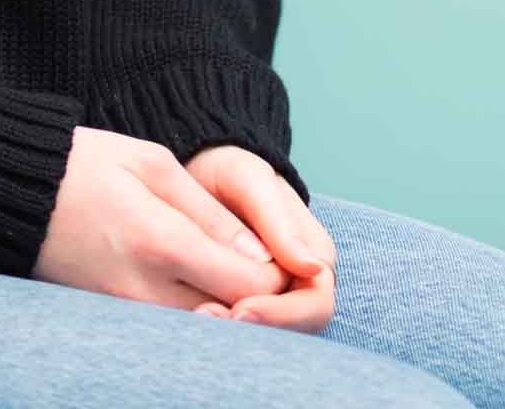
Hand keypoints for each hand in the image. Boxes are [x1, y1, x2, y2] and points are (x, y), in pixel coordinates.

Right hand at [34, 126, 296, 311]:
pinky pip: (173, 332)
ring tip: (226, 268)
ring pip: (207, 332)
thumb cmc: (81, 165)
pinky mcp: (111, 322)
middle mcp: (144, 291)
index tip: (280, 250)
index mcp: (162, 242)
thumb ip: (210, 213)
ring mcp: (125, 314)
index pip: (254, 285)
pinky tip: (196, 284)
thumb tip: (263, 256)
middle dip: (262, 297)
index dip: (281, 273)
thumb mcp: (152, 165)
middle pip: (237, 319)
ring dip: (230, 307)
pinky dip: (196, 314)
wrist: (4, 192)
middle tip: (260, 263)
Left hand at [180, 144, 331, 333]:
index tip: (239, 310)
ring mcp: (272, 294)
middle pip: (294, 330)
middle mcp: (299, 282)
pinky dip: (218, 325)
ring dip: (234, 332)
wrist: (198, 171)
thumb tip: (312, 268)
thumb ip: (279, 221)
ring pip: (266, 333)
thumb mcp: (250, 182)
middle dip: (256, 330)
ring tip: (195, 318)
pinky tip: (189, 316)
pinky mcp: (240, 300)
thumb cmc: (229, 172)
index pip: (315, 306)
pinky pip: (239, 325)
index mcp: (315, 256)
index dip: (282, 315)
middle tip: (207, 318)